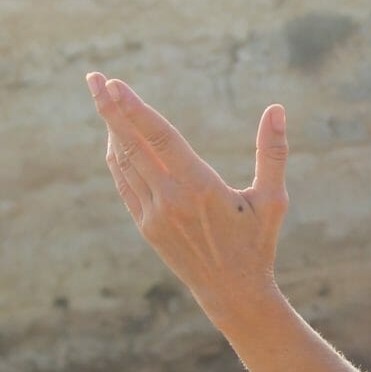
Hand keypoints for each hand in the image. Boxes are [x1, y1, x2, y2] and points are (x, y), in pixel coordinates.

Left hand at [86, 72, 288, 310]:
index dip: (135, 108)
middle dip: (110, 109)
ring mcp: (154, 214)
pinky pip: (124, 184)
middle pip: (132, 144)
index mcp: (200, 187)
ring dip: (111, 129)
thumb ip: (273, 153)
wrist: (232, 292)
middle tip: (94, 79)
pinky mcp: (146, 226)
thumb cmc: (257, 243)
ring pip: (124, 162)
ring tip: (103, 100)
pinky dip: (117, 158)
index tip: (114, 84)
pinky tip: (114, 138)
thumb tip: (277, 109)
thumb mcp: (273, 200)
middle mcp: (171, 199)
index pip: (159, 137)